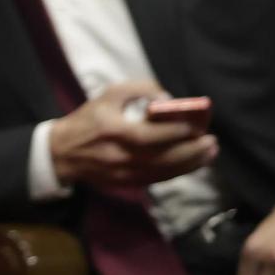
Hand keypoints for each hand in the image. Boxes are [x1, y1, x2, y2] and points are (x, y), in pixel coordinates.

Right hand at [48, 80, 217, 189]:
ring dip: (191, 163)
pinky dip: (178, 172)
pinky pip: (159, 179)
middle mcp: (120, 156)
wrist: (63, 152)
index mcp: (112, 131)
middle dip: (191, 151)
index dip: (174, 133)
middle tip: (211, 142)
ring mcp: (124, 173)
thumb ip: (138, 90)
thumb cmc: (87, 120)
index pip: (148, 136)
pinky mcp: (127, 183)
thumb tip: (168, 98)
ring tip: (209, 153)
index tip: (195, 127)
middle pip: (162, 158)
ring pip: (164, 171)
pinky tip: (193, 164)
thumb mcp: (107, 96)